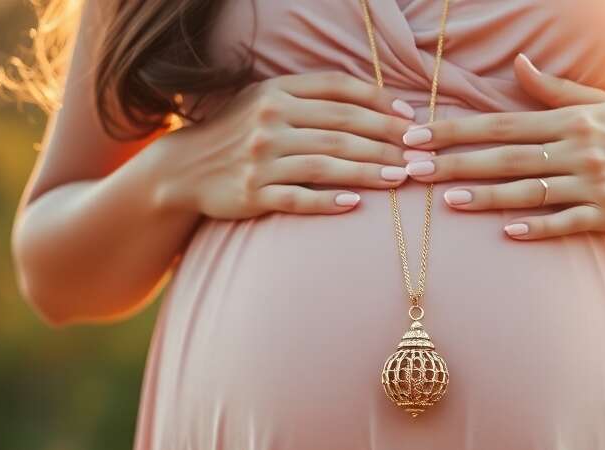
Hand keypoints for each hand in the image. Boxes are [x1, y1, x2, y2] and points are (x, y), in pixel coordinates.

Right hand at [159, 72, 416, 217]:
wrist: (184, 168)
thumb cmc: (239, 133)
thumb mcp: (266, 101)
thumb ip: (311, 97)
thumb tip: (376, 104)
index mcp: (277, 91)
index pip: (339, 90)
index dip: (379, 102)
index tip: (410, 119)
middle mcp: (270, 120)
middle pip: (341, 127)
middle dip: (387, 140)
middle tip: (420, 153)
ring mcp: (261, 158)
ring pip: (326, 162)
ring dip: (369, 171)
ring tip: (402, 178)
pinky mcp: (254, 193)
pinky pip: (298, 197)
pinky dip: (328, 201)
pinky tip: (356, 205)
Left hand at [399, 53, 604, 239]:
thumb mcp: (596, 103)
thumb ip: (552, 89)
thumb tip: (518, 63)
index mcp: (566, 121)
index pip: (499, 125)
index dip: (456, 130)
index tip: (417, 135)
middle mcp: (575, 150)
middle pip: (505, 157)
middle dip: (457, 162)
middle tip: (414, 169)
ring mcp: (590, 184)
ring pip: (529, 190)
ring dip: (487, 195)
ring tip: (447, 199)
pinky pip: (566, 222)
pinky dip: (538, 226)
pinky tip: (507, 232)